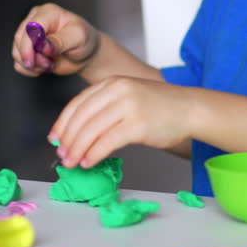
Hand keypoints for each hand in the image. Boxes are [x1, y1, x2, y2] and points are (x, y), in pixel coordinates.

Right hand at [12, 3, 101, 76]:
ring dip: (32, 65)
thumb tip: (44, 46)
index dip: (29, 44)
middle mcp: (35, 20)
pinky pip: (18, 63)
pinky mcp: (26, 49)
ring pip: (16, 52)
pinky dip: (29, 70)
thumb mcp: (79, 38)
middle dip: (33, 57)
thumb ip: (61, 40)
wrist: (85, 54)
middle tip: (50, 64)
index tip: (37, 59)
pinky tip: (43, 68)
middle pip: (19, 39)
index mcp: (48, 12)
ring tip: (50, 64)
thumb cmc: (84, 41)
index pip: (30, 26)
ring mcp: (28, 35)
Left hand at [49, 76, 194, 167]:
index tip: (55, 139)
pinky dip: (94, 154)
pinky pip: (108, 141)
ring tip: (72, 163)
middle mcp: (118, 90)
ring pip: (91, 130)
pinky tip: (89, 162)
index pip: (78, 103)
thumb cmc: (160, 107)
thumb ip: (105, 108)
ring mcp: (128, 106)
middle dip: (68, 140)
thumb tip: (79, 133)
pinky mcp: (138, 124)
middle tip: (62, 156)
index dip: (62, 123)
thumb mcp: (128, 97)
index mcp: (112, 83)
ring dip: (78, 149)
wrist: (190, 109)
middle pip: (82, 117)